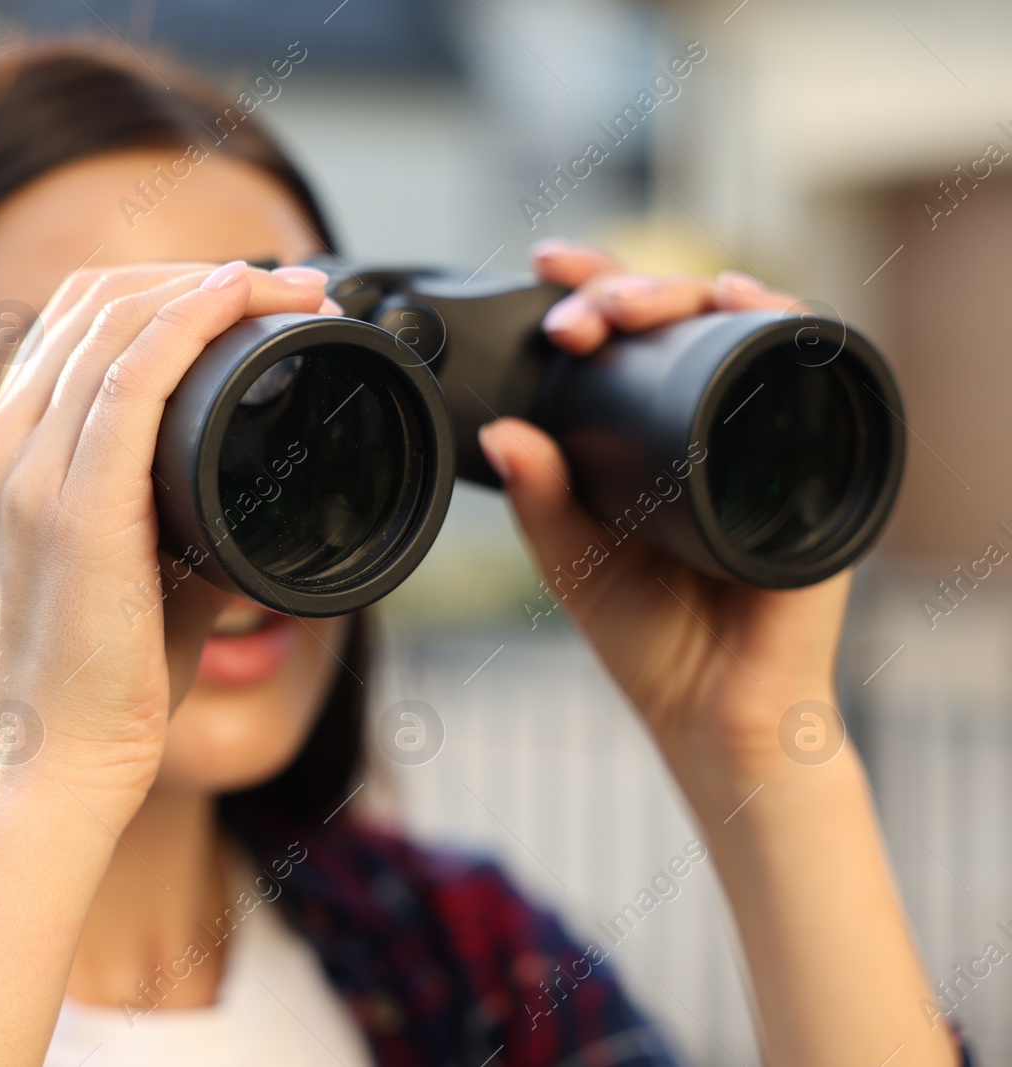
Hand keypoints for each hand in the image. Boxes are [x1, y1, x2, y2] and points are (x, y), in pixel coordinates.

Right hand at [0, 260, 334, 814]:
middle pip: (94, 303)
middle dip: (198, 274)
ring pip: (114, 320)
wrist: (48, 772)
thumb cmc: (98, 685)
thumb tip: (265, 485)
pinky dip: (193, 319)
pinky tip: (243, 300)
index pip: (72, 326)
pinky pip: (130, 374)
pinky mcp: (69, 505)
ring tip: (294, 292)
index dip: (165, 288)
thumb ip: (180, 514)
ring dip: (214, 286)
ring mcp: (21, 470)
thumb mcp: (133, 573)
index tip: (252, 294)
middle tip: (290, 284)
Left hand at [478, 240, 842, 798]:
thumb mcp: (573, 560)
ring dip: (691, 291)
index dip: (594, 288)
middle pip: (681, 315)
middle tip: (583, 309)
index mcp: (649, 431)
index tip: (547, 267)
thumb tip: (500, 434)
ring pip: (741, 324)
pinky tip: (745, 300)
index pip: (625, 335)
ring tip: (636, 304)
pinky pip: (810, 368)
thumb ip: (538, 500)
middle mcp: (710, 418)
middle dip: (629, 287)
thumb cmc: (649, 637)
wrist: (718, 710)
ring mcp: (765, 430)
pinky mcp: (816, 455)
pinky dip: (781, 321)